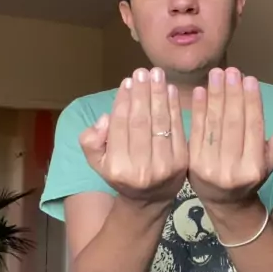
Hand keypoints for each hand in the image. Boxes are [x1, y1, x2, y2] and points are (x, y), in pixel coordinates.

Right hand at [79, 68, 187, 205]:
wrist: (149, 200)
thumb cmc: (120, 174)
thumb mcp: (97, 162)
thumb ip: (91, 141)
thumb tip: (104, 119)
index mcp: (117, 168)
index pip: (120, 126)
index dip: (124, 101)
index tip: (127, 81)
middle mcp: (141, 169)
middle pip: (141, 122)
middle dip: (142, 93)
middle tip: (143, 71)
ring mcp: (164, 167)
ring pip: (160, 123)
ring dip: (159, 95)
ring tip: (157, 74)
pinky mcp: (182, 162)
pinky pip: (177, 129)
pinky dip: (174, 107)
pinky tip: (170, 90)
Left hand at [188, 67, 272, 206]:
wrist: (224, 203)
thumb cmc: (250, 177)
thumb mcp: (269, 162)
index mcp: (254, 167)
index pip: (254, 127)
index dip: (251, 102)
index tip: (250, 79)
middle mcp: (232, 169)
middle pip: (232, 123)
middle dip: (232, 94)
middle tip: (231, 70)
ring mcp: (210, 167)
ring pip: (214, 125)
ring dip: (214, 96)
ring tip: (216, 74)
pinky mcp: (192, 164)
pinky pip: (197, 132)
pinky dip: (198, 110)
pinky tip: (200, 91)